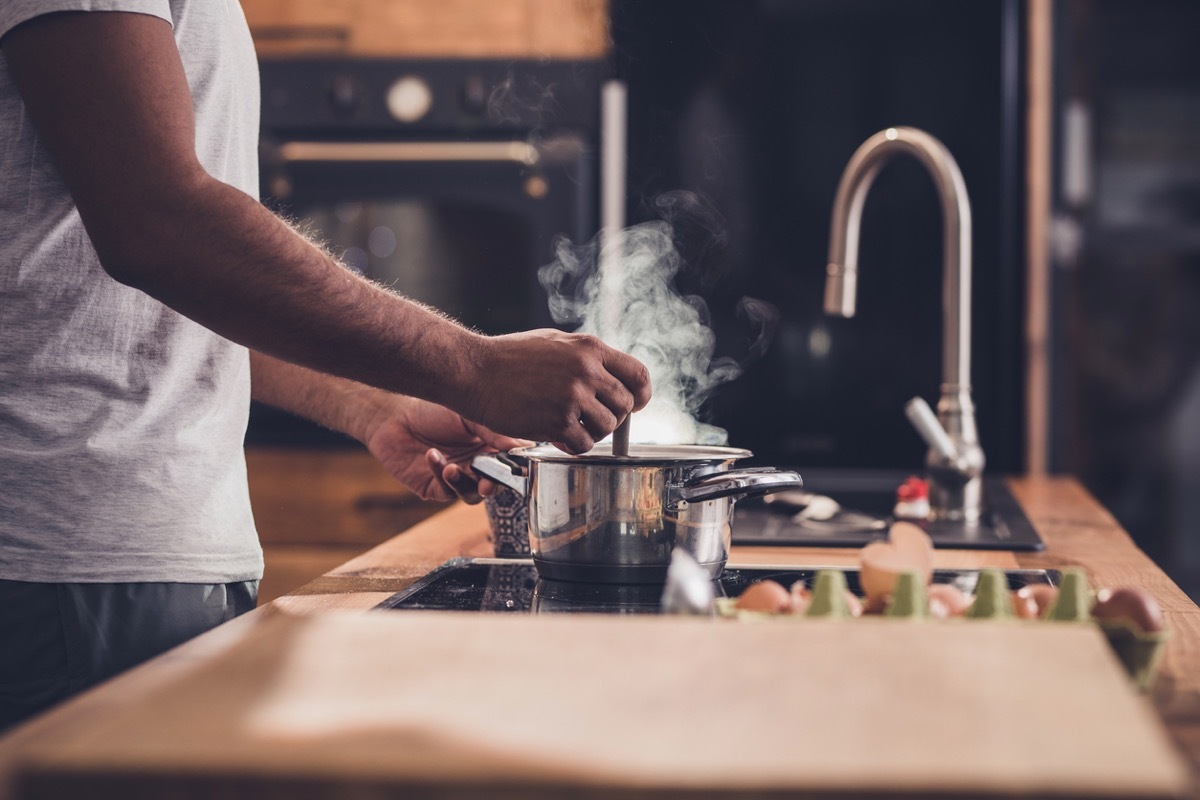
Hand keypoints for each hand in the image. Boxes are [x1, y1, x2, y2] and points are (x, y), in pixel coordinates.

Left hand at [364, 397, 528, 502]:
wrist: (394, 416)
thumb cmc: (432, 410)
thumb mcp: (468, 414)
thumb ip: (493, 431)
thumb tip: (520, 445)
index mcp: (490, 446)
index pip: (511, 462)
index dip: (517, 467)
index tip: (519, 468)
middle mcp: (477, 464)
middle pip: (496, 483)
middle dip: (494, 485)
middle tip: (489, 482)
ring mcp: (457, 478)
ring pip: (473, 495)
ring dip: (465, 484)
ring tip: (452, 468)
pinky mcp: (435, 488)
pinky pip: (446, 491)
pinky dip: (441, 475)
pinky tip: (432, 456)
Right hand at [461, 330, 651, 453]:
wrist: (473, 371)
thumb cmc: (508, 357)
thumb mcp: (555, 343)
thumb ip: (586, 358)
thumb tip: (611, 378)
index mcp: (589, 348)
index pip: (638, 375)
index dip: (640, 395)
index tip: (633, 405)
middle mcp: (586, 371)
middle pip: (625, 406)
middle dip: (612, 417)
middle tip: (590, 420)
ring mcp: (572, 397)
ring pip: (607, 428)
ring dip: (592, 433)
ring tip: (570, 426)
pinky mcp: (557, 422)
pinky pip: (584, 445)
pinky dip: (574, 446)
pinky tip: (557, 437)